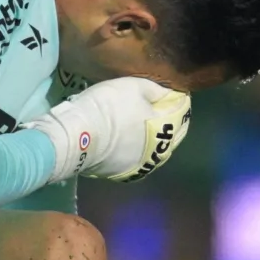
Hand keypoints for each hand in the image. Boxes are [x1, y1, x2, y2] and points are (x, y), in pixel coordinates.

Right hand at [24, 77, 191, 182]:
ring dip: (157, 137)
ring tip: (147, 124)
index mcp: (167, 129)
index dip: (177, 98)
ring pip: (158, 149)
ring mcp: (143, 165)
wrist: (77, 136)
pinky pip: (140, 159)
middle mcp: (160, 152)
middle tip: (160, 106)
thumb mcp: (134, 86)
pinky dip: (140, 149)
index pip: (182, 110)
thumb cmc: (108, 107)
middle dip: (171, 119)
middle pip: (174, 133)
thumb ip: (158, 89)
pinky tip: (132, 142)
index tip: (170, 90)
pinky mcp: (125, 173)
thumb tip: (171, 93)